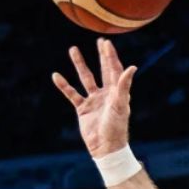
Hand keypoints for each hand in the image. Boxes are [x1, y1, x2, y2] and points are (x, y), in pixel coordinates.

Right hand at [50, 39, 136, 158]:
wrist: (105, 147)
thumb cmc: (116, 127)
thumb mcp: (120, 105)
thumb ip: (124, 86)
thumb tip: (132, 67)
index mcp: (117, 92)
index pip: (114, 69)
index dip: (111, 56)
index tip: (106, 42)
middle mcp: (106, 94)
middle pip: (103, 70)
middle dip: (101, 56)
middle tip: (99, 41)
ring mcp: (94, 101)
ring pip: (85, 78)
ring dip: (80, 65)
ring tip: (73, 49)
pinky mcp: (83, 109)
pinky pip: (72, 94)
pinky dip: (64, 85)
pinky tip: (56, 76)